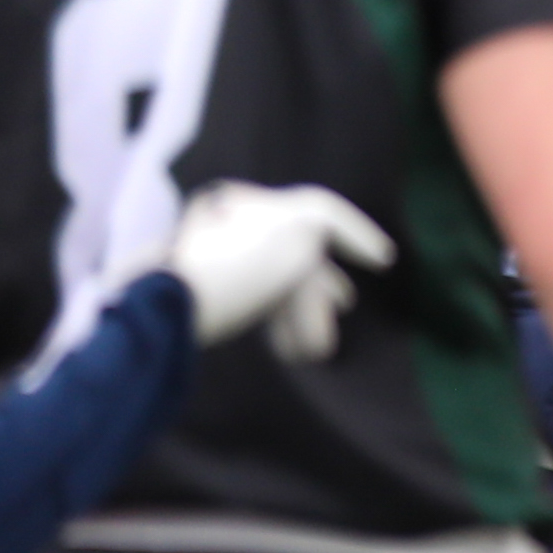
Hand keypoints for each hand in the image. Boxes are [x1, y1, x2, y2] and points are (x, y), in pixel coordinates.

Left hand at [160, 182, 395, 360]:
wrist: (170, 308)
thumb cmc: (238, 272)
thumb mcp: (295, 241)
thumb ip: (322, 226)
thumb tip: (316, 238)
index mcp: (257, 202)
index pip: (322, 210)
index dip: (358, 234)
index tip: (383, 261)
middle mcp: (235, 218)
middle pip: (300, 251)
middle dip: (323, 290)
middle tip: (346, 307)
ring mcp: (215, 251)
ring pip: (277, 277)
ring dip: (299, 312)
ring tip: (310, 350)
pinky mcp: (202, 282)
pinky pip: (253, 293)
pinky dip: (273, 316)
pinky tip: (281, 344)